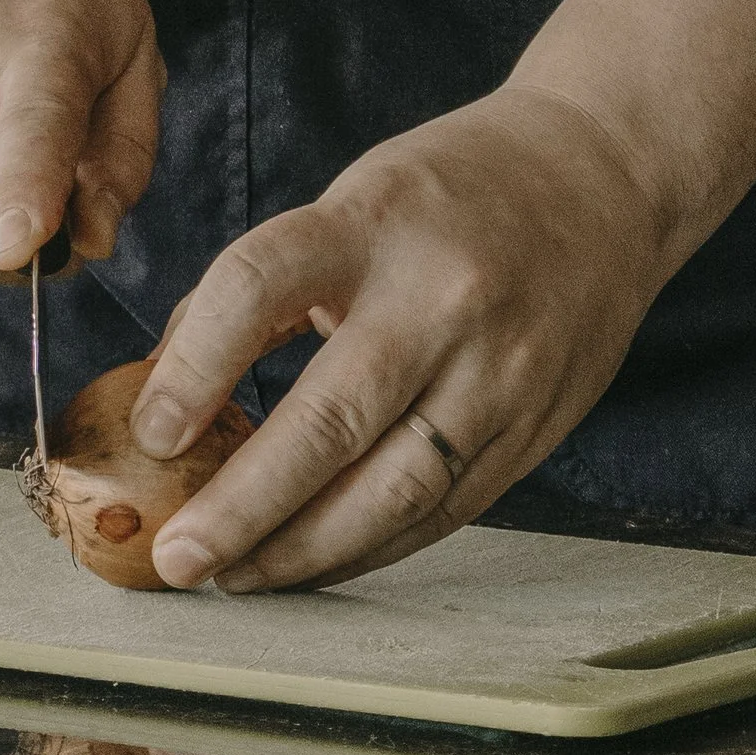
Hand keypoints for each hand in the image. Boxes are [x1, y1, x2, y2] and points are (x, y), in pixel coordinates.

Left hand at [132, 84, 665, 588]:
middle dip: (244, 504)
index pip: (261, 286)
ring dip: (304, 549)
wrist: (603, 177)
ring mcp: (498, 369)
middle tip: (179, 556)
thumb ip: (268, 284)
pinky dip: (371, 548)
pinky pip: (444, 509)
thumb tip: (170, 385)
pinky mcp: (535, 424)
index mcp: (374, 220)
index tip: (152, 432)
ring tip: (237, 577)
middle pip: (332, 419)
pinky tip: (314, 564)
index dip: (195, 364)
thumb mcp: (354, 198)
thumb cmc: (453, 191)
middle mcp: (440, 297)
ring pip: (394, 489)